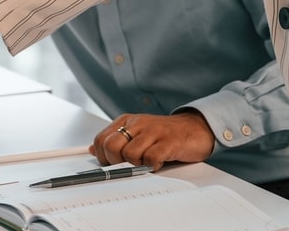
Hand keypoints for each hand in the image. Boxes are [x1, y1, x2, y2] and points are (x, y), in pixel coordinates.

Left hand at [90, 111, 214, 170]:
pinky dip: (152, 166)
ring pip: (129, 154)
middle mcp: (137, 123)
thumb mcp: (136, 134)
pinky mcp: (169, 141)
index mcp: (126, 121)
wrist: (195, 128)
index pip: (101, 140)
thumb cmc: (164, 134)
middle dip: (117, 163)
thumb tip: (94, 149)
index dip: (103, 158)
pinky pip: (151, 158)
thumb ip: (116, 141)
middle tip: (130, 166)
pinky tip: (158, 163)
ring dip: (137, 165)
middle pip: (111, 147)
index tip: (113, 165)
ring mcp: (153, 131)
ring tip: (147, 162)